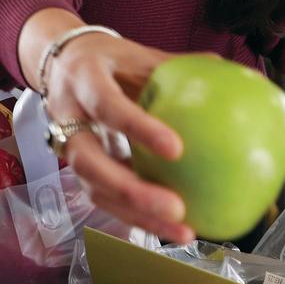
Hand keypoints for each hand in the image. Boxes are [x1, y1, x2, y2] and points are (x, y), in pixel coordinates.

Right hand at [43, 33, 193, 243]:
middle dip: (130, 191)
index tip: (177, 148)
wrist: (62, 63)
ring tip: (180, 230)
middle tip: (176, 208)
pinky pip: (104, 197)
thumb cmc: (108, 60)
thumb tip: (222, 67)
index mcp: (84, 81)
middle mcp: (67, 118)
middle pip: (88, 163)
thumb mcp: (136, 54)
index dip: (136, 128)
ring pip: (94, 189)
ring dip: (137, 215)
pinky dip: (136, 216)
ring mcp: (67, 147)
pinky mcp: (78, 169)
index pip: (107, 106)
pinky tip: (172, 227)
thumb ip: (173, 64)